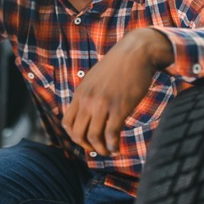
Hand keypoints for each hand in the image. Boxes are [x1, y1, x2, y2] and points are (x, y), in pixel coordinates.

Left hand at [62, 28, 173, 155]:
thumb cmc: (118, 66)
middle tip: (98, 149)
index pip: (67, 123)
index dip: (74, 137)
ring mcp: (103, 104)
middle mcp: (88, 100)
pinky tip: (118, 148)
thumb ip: (88, 95)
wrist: (136, 52)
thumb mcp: (94, 79)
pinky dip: (113, 145)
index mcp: (80, 93)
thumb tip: (88, 112)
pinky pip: (111, 134)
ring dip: (101, 150)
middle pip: (78, 134)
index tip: (86, 140)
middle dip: (87, 146)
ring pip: (94, 137)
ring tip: (109, 151)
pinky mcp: (119, 107)